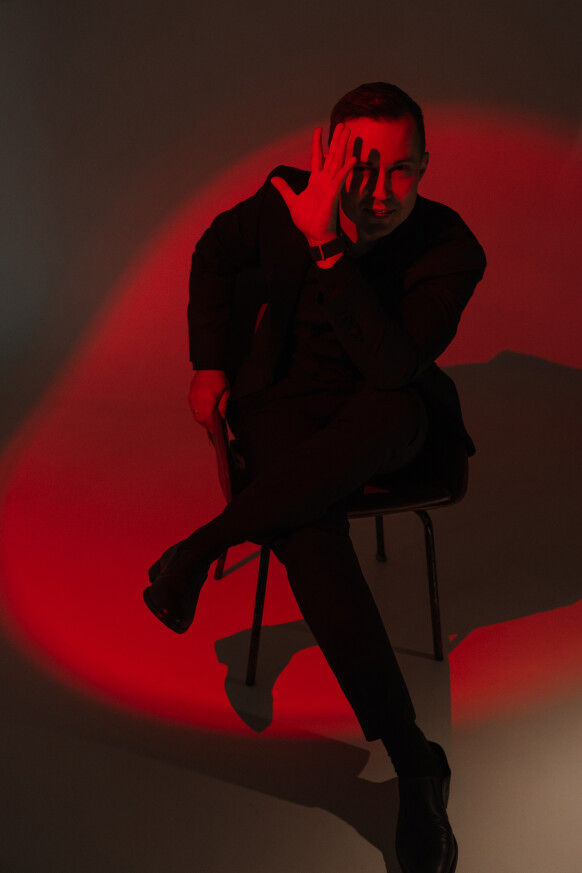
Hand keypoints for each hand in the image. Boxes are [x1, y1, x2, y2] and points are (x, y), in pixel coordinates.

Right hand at [188, 369, 228, 435]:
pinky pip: (193, 408)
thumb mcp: (225, 393)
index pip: (208, 418)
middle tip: (211, 428)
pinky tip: (203, 413)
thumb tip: (222, 416)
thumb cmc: (218, 378)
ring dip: (201, 419)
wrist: (208, 367)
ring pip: (195, 414)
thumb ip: (223, 406)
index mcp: (208, 401)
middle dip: (205, 424)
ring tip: (208, 421)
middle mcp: (198, 401)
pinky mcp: (190, 396)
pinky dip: (197, 413)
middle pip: (200, 418)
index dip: (210, 427)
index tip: (213, 432)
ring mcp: (193, 398)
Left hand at [270, 123, 355, 244]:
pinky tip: (353, 157)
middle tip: (342, 125)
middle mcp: (325, 180)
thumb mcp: (291, 200)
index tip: (318, 129)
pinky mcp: (334, 192)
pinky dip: (347, 168)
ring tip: (348, 131)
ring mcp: (330, 185)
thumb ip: (285, 189)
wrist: (313, 234)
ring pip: (337, 161)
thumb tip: (274, 179)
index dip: (318, 143)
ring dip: (343, 146)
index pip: (317, 157)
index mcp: (315, 180)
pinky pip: (341, 177)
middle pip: (331, 155)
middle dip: (336, 140)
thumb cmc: (306, 220)